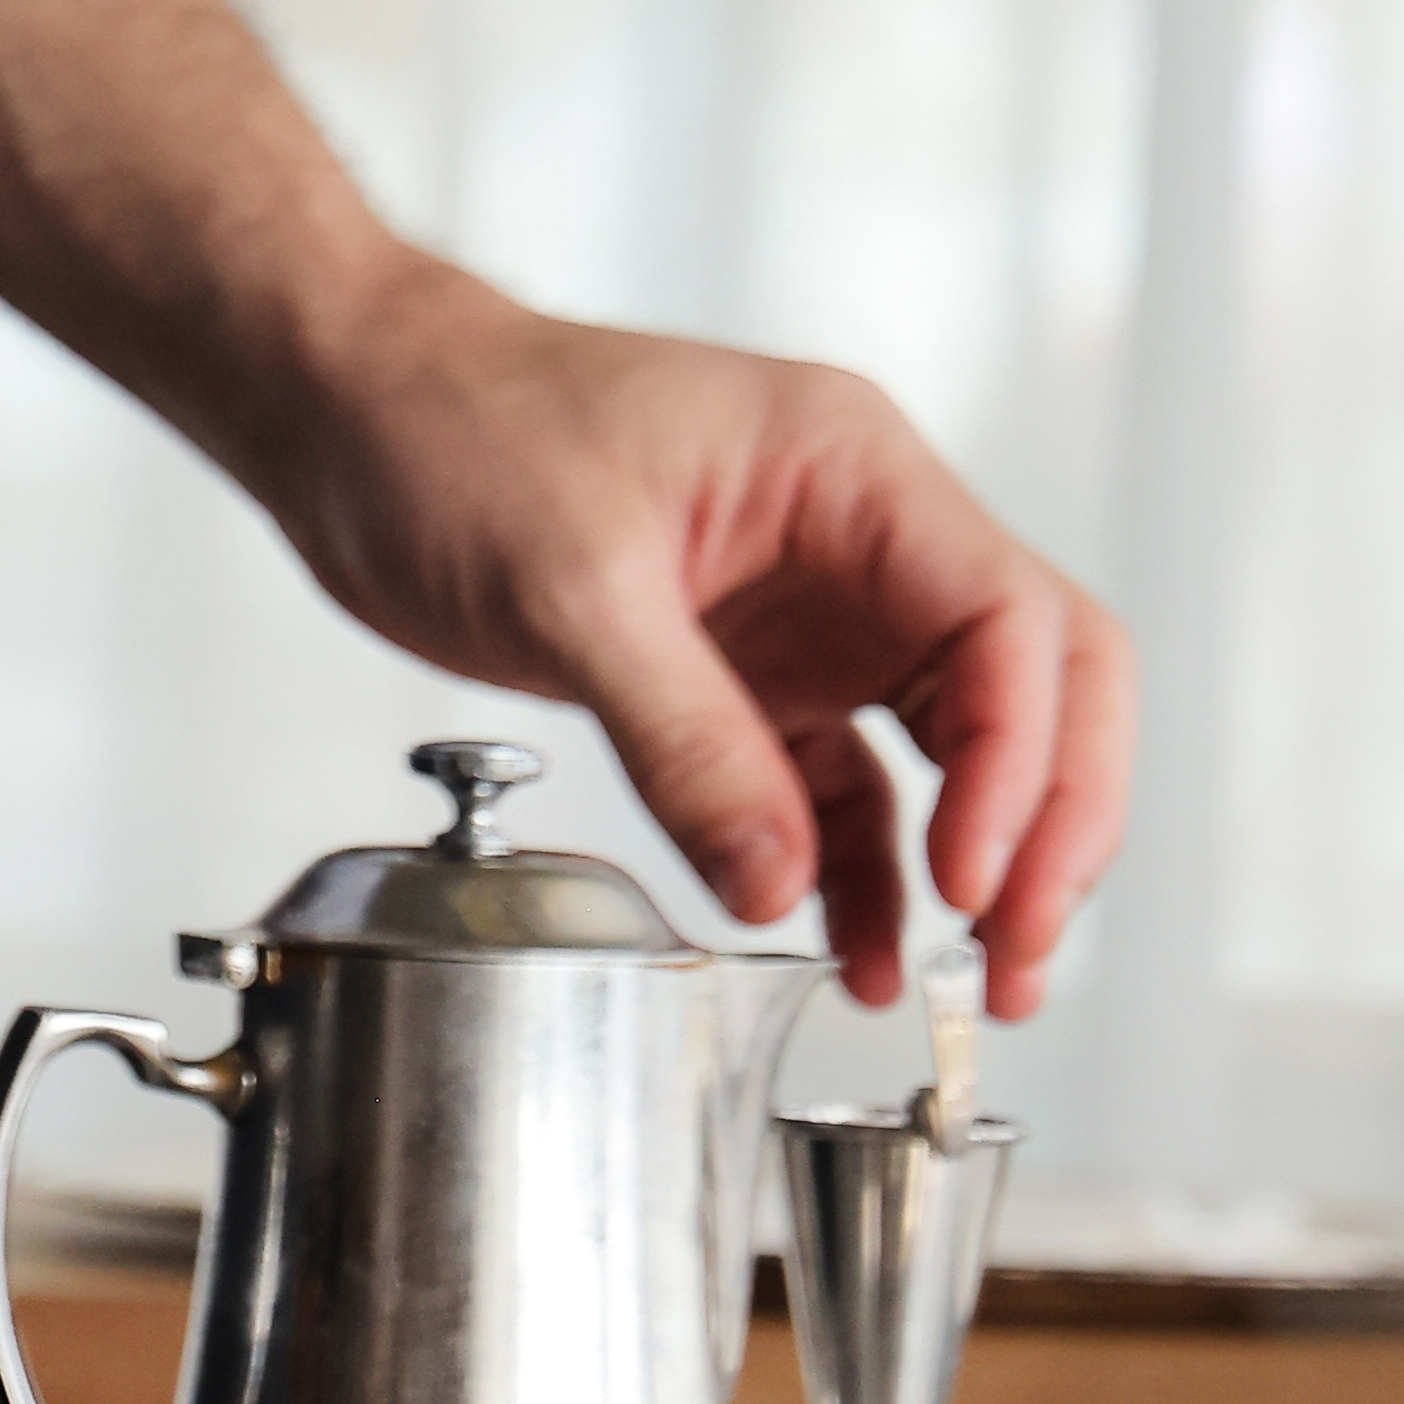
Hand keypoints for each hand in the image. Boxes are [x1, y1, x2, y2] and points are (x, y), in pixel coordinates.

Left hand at [242, 267, 1126, 1016]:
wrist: (352, 412)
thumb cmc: (454, 428)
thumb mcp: (567, 585)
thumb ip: (684, 739)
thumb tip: (782, 884)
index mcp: (849, 469)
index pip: (1013, 618)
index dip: (1024, 761)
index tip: (977, 878)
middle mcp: (860, 538)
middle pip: (1034, 685)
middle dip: (1052, 824)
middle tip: (1021, 956)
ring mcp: (815, 610)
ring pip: (962, 748)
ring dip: (984, 867)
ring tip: (977, 992)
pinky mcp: (751, 675)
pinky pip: (847, 788)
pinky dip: (868, 875)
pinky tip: (863, 953)